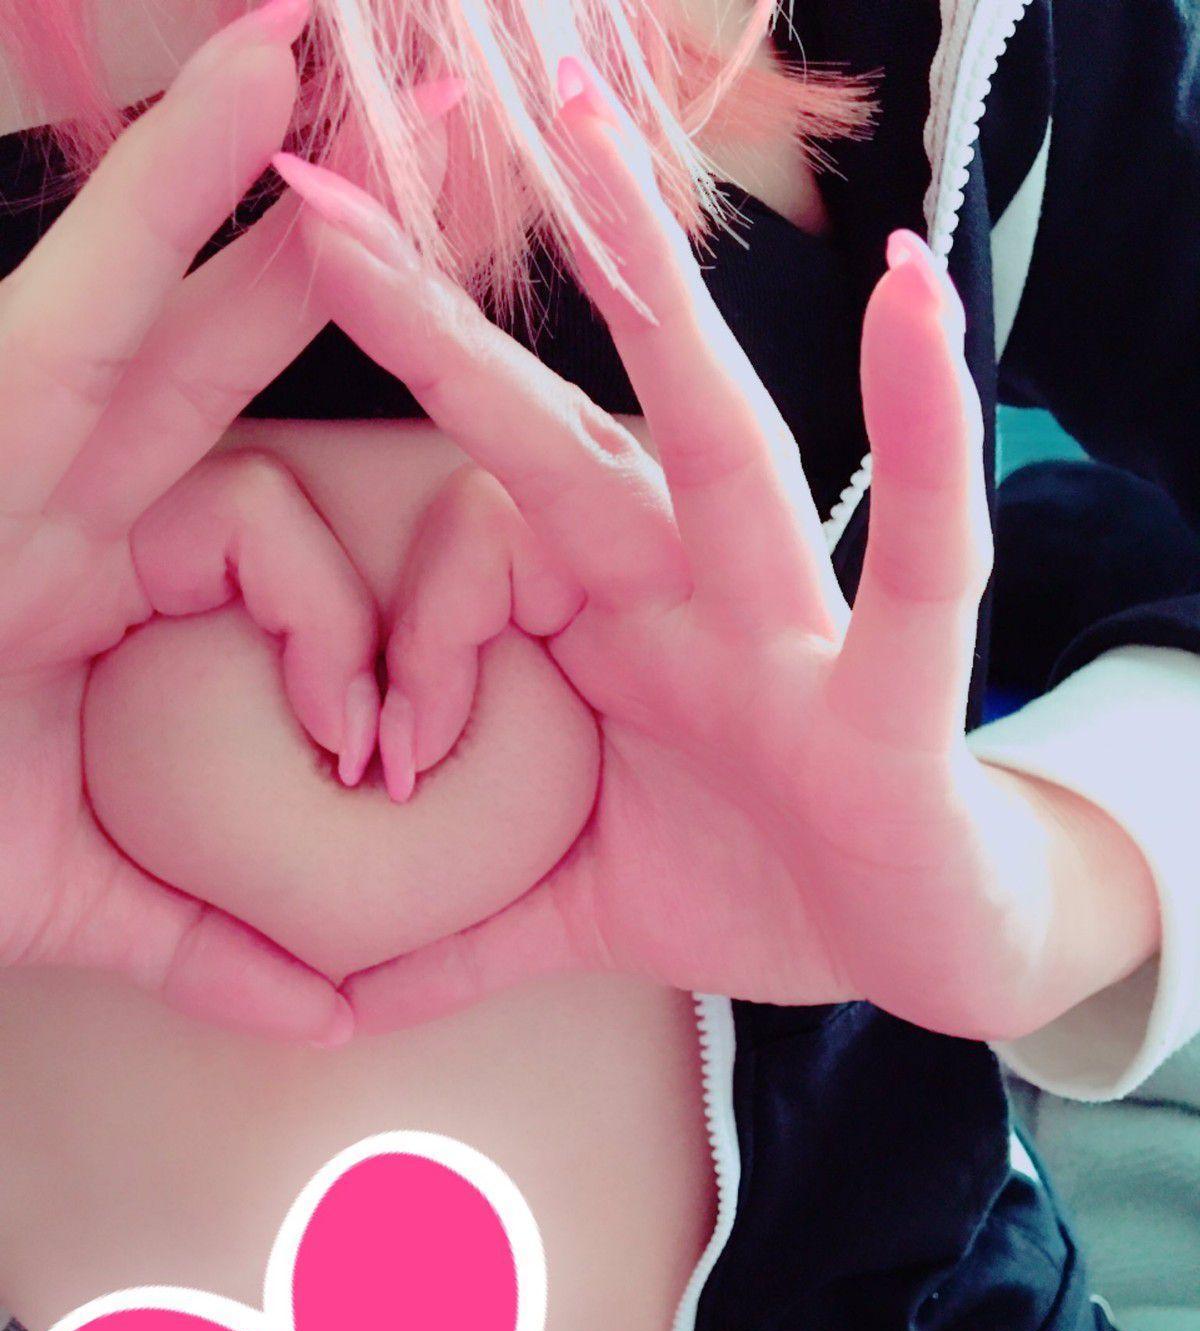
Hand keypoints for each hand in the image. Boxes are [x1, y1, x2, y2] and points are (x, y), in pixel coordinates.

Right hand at [0, 0, 381, 1044]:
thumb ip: (205, 943)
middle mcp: (73, 496)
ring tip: (358, 52)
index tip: (402, 676)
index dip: (352, 605)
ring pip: (165, 290)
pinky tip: (250, 81)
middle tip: (445, 165)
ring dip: (265, 169)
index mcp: (111, 592)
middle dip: (338, 272)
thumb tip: (333, 1012)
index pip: (271, 537)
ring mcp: (17, 447)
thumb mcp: (68, 895)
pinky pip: (87, 290)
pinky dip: (163, 194)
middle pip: (231, 362)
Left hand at [279, 67, 1157, 1040]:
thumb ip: (466, 940)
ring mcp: (797, 637)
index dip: (407, 579)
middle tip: (328, 196)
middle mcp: (696, 604)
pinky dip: (925, 448)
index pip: (484, 539)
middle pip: (570, 440)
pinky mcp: (898, 702)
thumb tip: (333, 1001)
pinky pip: (923, 566)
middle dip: (453, 330)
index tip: (355, 656)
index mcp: (616, 637)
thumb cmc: (764, 887)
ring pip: (723, 452)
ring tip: (599, 140)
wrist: (929, 948)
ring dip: (662, 306)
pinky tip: (916, 305)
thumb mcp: (588, 913)